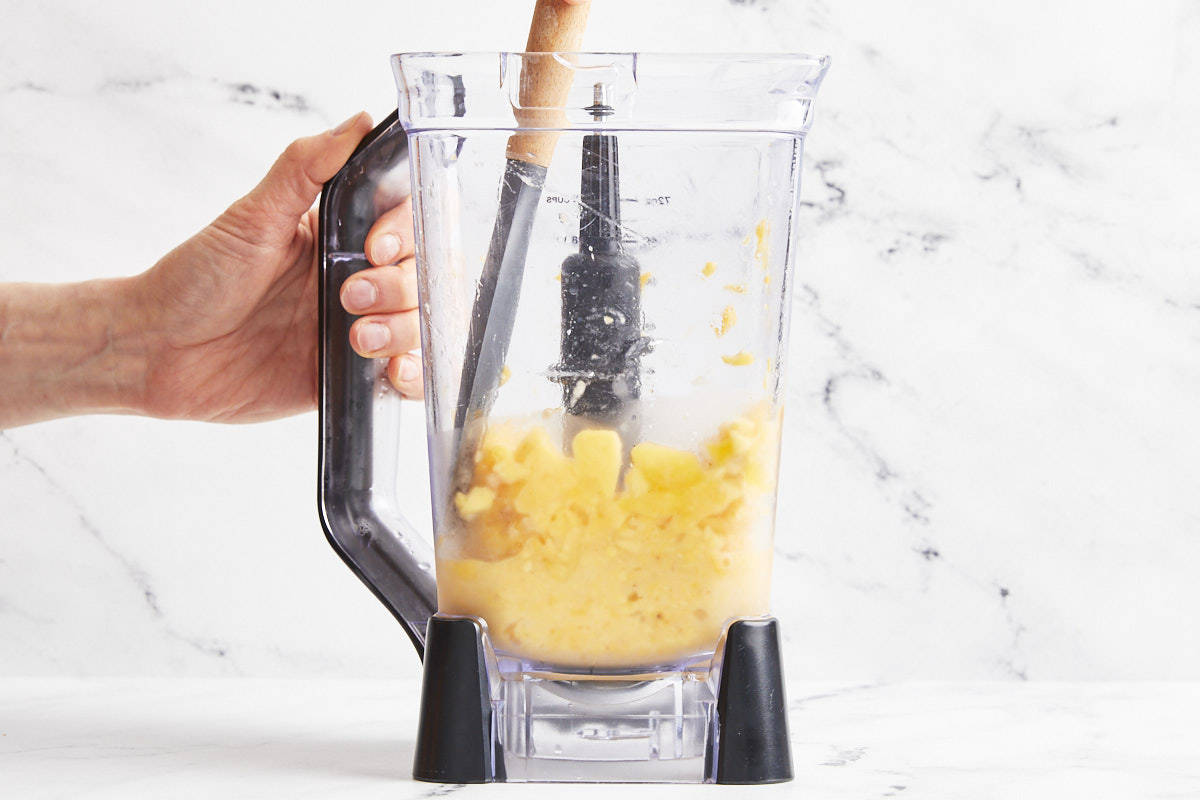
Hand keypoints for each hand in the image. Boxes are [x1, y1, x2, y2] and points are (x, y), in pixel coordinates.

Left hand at [132, 112, 422, 422]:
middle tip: (350, 297)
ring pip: (422, 326)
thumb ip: (305, 168)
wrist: (156, 351)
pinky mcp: (350, 378)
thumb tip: (356, 122)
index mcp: (340, 238)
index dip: (406, 235)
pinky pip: (406, 379)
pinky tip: (391, 370)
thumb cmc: (195, 279)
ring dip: (404, 331)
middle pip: (427, 277)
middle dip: (401, 288)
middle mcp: (358, 282)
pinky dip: (413, 375)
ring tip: (358, 338)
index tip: (372, 247)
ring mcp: (359, 330)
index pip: (410, 224)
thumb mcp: (251, 217)